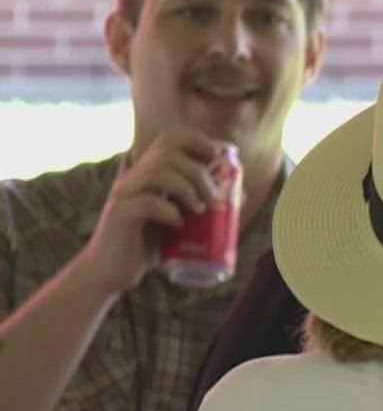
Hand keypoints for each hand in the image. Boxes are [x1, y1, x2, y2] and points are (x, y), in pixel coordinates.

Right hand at [73, 132, 230, 293]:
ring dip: (185, 187)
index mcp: (149, 174)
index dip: (198, 141)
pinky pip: (144, 201)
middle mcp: (135, 178)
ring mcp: (124, 194)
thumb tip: (240, 194)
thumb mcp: (182, 221)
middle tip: (212, 197)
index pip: (170, 139)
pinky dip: (168, 210)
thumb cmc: (149, 245)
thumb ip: (204, 205)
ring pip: (155, 171)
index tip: (222, 156)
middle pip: (166, 151)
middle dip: (197, 170)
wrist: (113, 271)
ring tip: (199, 209)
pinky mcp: (120, 215)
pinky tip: (178, 223)